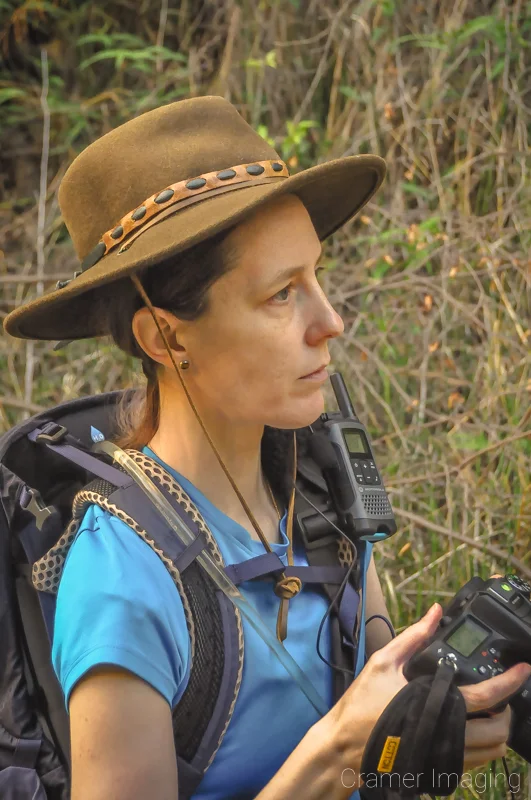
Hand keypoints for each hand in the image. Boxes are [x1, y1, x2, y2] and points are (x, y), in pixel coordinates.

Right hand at [324, 603, 530, 778]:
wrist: (344, 748)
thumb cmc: (361, 706)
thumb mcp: (384, 662)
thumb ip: (413, 636)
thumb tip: (434, 613)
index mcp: (435, 704)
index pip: (487, 696)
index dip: (510, 682)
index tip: (522, 670)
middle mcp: (445, 734)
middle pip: (499, 730)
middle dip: (508, 710)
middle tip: (502, 694)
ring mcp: (444, 756)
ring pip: (492, 751)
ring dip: (498, 730)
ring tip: (488, 711)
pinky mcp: (439, 769)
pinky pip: (476, 763)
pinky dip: (482, 746)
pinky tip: (468, 728)